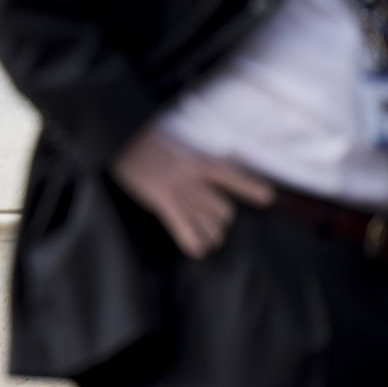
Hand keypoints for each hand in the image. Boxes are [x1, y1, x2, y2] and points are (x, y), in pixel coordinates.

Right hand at [108, 128, 273, 258]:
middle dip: (222, 220)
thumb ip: (196, 154)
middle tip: (216, 224)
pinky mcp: (162, 201)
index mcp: (200, 159)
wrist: (120, 137)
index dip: (252, 189)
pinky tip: (197, 250)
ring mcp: (180, 190)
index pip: (234, 177)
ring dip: (212, 235)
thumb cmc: (144, 138)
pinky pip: (185, 229)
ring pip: (210, 223)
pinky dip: (193, 242)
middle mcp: (196, 177)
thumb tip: (217, 158)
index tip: (267, 198)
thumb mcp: (177, 138)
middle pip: (224, 208)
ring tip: (210, 240)